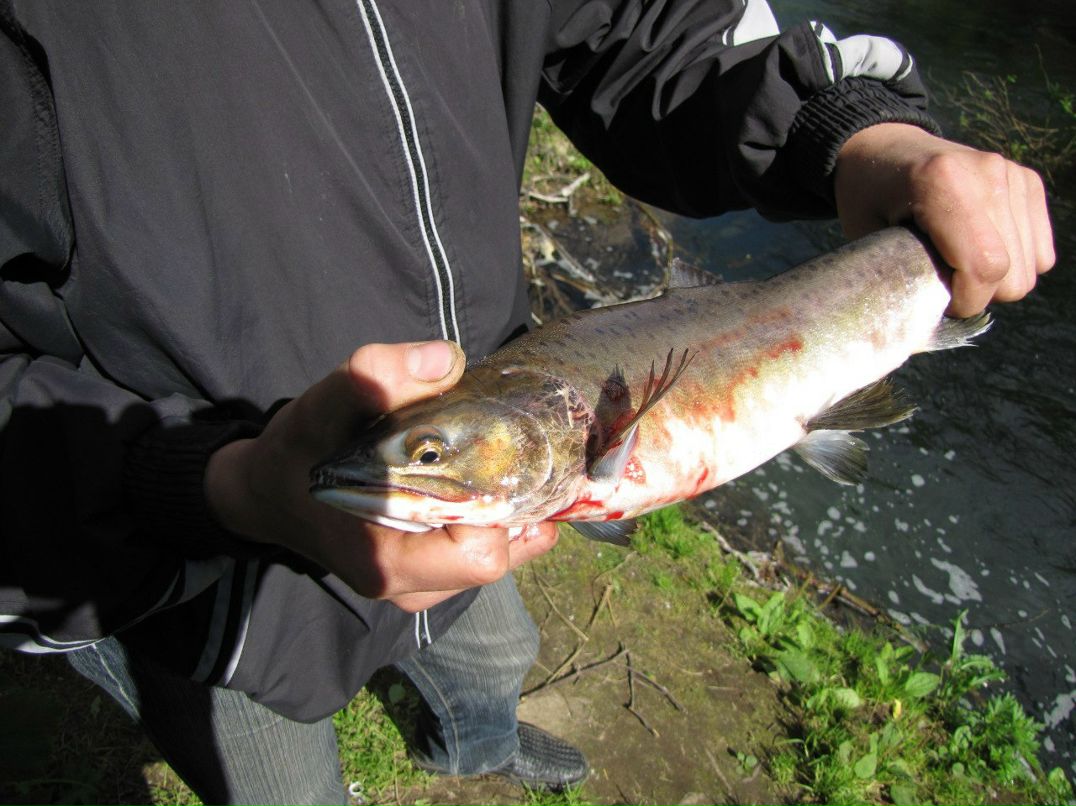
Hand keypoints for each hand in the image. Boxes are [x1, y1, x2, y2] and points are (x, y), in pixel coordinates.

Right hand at [204, 341, 557, 612]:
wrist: (268, 489)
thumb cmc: (297, 453)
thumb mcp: (322, 407)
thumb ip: (375, 378)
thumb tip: (444, 359)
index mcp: (386, 564)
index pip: (480, 556)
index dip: (498, 507)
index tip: (492, 456)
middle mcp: (407, 588)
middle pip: (495, 559)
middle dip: (511, 507)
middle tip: (509, 454)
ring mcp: (417, 587)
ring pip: (493, 559)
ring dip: (504, 514)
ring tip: (500, 466)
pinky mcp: (422, 576)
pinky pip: (478, 556)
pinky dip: (492, 521)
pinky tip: (489, 483)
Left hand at [834, 123, 1054, 316]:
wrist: (885, 148)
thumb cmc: (867, 197)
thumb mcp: (866, 238)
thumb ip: (898, 279)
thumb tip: (922, 328)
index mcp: (941, 183)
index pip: (985, 267)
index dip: (967, 302)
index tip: (940, 304)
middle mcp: (987, 174)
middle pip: (1014, 274)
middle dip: (979, 294)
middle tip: (943, 283)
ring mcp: (1012, 174)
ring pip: (1033, 267)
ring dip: (996, 280)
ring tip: (958, 262)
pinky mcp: (1028, 181)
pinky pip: (1041, 251)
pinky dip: (1015, 262)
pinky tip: (979, 249)